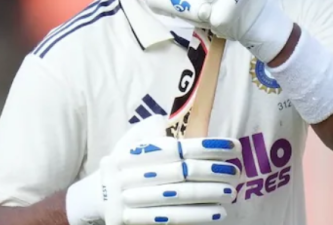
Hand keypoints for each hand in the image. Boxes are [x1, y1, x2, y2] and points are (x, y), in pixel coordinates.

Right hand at [66, 115, 241, 224]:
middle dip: (214, 173)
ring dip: (209, 196)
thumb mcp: (134, 137)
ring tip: (231, 193)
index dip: (208, 148)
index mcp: (138, 152)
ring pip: (178, 199)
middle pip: (181, 174)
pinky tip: (216, 213)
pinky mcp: (134, 220)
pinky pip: (169, 220)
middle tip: (237, 172)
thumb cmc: (125, 161)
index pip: (178, 148)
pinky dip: (195, 217)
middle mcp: (134, 175)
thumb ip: (156, 127)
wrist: (96, 195)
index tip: (233, 148)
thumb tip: (186, 118)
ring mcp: (132, 200)